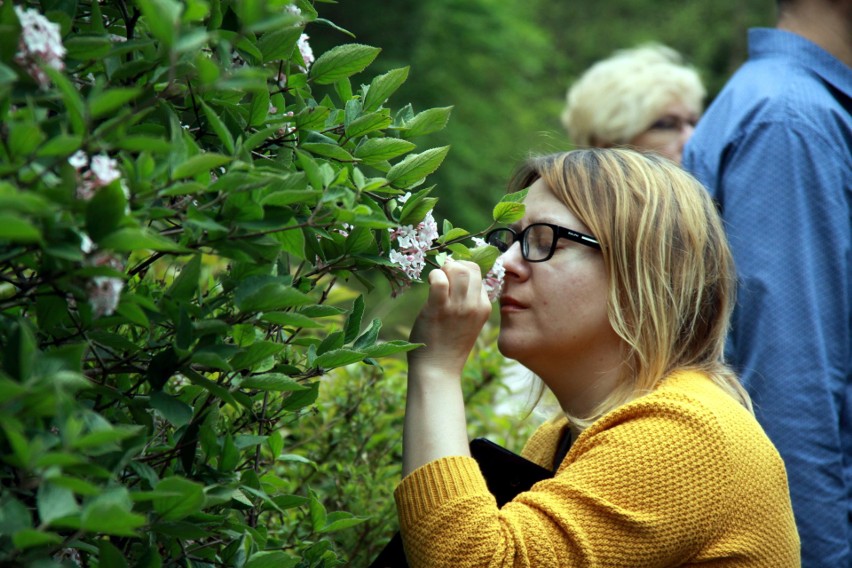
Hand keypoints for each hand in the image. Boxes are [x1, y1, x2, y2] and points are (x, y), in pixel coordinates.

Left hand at [408, 259, 491, 378]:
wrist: (439, 368)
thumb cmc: (449, 345)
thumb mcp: (468, 322)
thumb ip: (467, 301)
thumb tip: (453, 271)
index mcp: (484, 307)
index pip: (478, 274)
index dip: (462, 270)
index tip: (450, 278)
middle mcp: (474, 305)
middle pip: (469, 268)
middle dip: (453, 265)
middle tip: (442, 276)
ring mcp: (458, 307)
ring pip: (457, 270)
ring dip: (443, 269)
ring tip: (435, 280)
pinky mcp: (439, 309)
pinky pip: (439, 280)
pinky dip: (433, 276)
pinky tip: (429, 284)